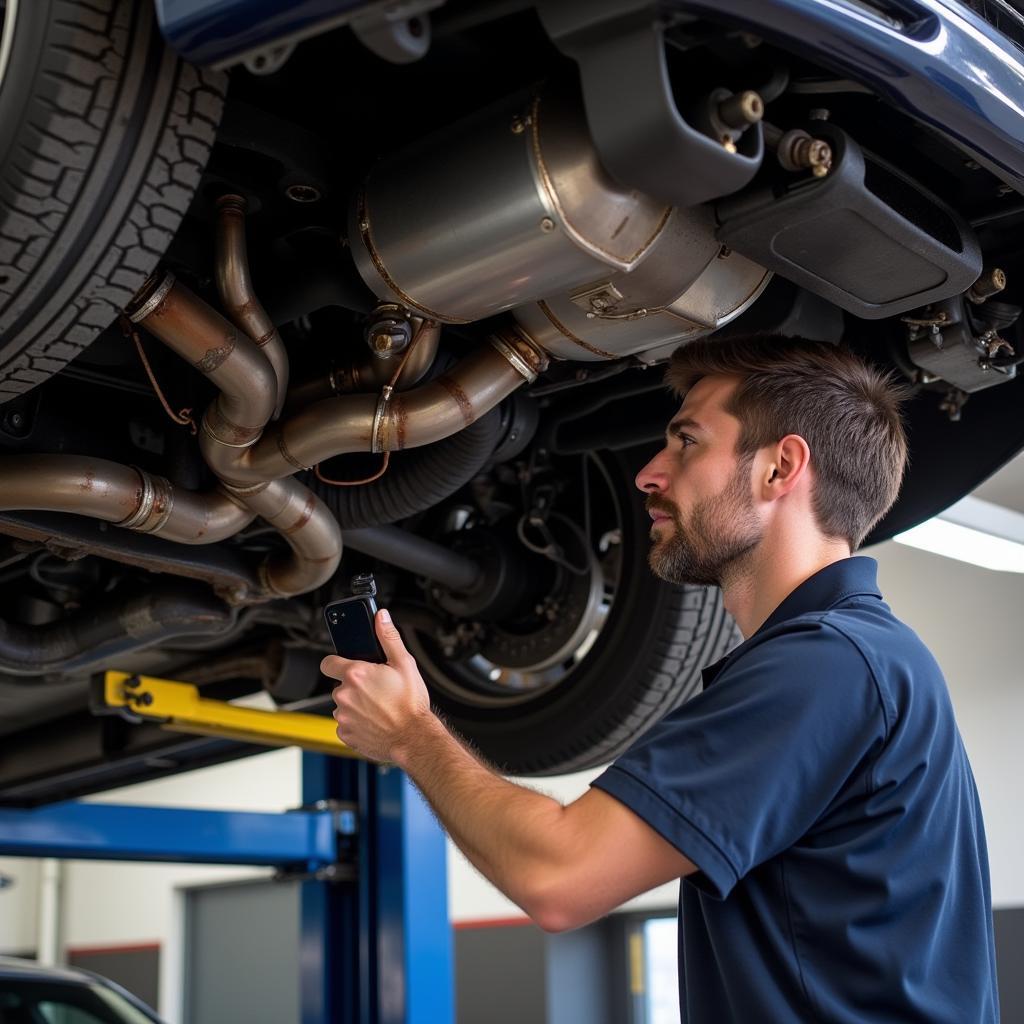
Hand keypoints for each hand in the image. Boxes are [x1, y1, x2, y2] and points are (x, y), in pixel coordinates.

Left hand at [320, 608, 432, 762]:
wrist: (414, 738)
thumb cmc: (411, 703)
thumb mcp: (404, 663)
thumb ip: (388, 637)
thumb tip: (381, 617)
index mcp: (356, 674)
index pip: (328, 662)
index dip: (337, 662)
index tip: (346, 666)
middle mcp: (344, 695)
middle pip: (340, 685)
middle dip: (355, 686)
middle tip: (376, 689)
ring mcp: (343, 716)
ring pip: (343, 705)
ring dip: (355, 705)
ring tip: (378, 707)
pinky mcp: (345, 733)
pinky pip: (346, 723)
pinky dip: (357, 722)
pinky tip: (374, 721)